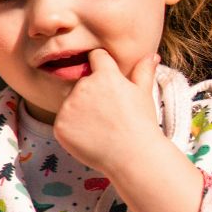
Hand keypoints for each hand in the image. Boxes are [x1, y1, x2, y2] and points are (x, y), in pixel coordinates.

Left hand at [52, 50, 169, 172]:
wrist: (133, 157)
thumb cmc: (142, 125)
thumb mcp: (144, 94)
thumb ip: (143, 72)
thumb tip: (151, 54)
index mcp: (105, 75)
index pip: (97, 57)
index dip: (102, 67)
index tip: (108, 83)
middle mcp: (84, 86)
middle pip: (82, 83)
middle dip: (92, 95)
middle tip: (108, 114)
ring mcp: (69, 106)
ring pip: (71, 103)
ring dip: (80, 111)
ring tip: (101, 127)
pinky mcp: (60, 124)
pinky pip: (63, 122)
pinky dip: (72, 129)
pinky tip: (90, 137)